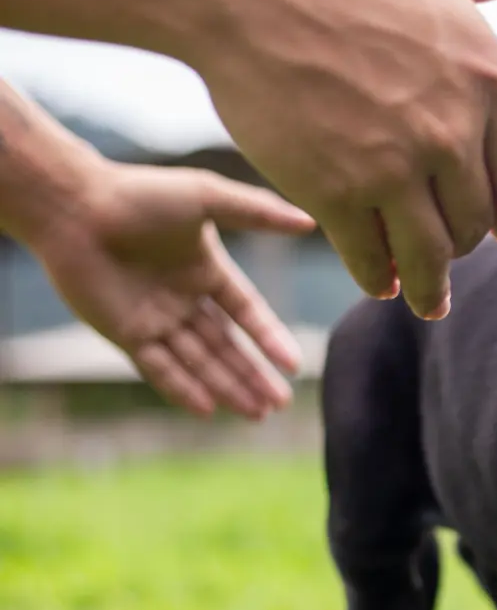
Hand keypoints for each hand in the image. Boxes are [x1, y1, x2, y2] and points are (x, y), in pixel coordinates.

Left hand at [31, 163, 314, 418]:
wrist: (73, 207)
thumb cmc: (138, 194)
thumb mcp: (206, 196)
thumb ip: (259, 211)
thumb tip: (310, 223)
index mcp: (206, 271)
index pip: (248, 313)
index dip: (271, 338)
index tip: (294, 365)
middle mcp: (183, 300)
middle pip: (227, 346)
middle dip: (254, 376)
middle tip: (281, 404)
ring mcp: (154, 319)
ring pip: (198, 362)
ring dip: (226, 389)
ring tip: (256, 415)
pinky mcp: (125, 333)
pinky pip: (159, 367)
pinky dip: (182, 388)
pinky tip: (207, 409)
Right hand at [187, 0, 496, 319]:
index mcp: (489, 78)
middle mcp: (452, 130)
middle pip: (477, 219)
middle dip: (463, 240)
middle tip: (447, 250)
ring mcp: (395, 166)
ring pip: (433, 252)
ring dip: (430, 282)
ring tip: (424, 296)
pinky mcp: (338, 194)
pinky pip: (374, 260)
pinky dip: (378, 278)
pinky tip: (378, 282)